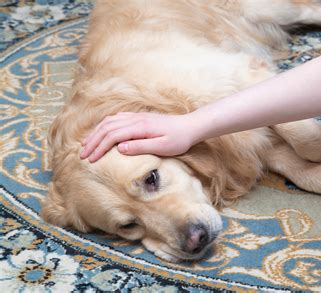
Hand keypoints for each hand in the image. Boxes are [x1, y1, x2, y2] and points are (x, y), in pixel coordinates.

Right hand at [80, 112, 198, 161]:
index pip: (112, 136)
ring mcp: (137, 117)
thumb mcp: (163, 147)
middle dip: (92, 141)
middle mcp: (135, 119)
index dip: (99, 148)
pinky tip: (101, 132)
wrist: (191, 126)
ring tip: (86, 144)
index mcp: (140, 127)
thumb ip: (141, 147)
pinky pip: (116, 119)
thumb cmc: (179, 139)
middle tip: (82, 155)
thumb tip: (120, 148)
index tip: (90, 160)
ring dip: (96, 133)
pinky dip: (104, 126)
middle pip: (106, 127)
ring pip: (109, 121)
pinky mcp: (139, 117)